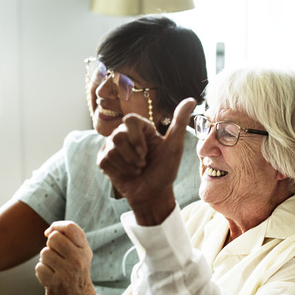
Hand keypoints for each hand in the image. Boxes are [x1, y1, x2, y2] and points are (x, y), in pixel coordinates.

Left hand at [35, 221, 103, 294]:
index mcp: (84, 250)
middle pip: (54, 238)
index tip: (51, 231)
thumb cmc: (77, 271)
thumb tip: (49, 231)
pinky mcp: (54, 284)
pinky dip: (42, 272)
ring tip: (55, 268)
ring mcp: (66, 272)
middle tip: (56, 255)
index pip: (70, 227)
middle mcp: (78, 260)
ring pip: (44, 253)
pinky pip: (39, 268)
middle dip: (50, 245)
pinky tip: (51, 277)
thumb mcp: (81, 253)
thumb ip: (69, 238)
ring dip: (46, 260)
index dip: (57, 225)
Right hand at [97, 98, 196, 222]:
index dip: (135, 138)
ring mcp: (112, 146)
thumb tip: (191, 100)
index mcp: (141, 128)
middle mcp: (125, 134)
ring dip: (128, 165)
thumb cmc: (165, 170)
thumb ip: (179, 122)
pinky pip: (105, 161)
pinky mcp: (104, 159)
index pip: (130, 120)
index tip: (145, 152)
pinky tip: (128, 174)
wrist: (153, 194)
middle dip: (133, 156)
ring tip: (138, 169)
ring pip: (111, 150)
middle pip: (117, 136)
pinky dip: (119, 171)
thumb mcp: (175, 147)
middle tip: (144, 164)